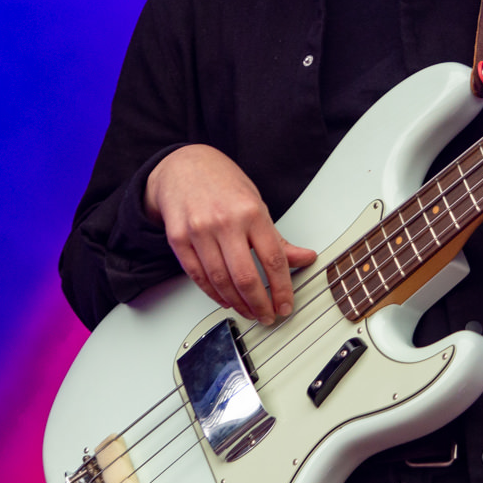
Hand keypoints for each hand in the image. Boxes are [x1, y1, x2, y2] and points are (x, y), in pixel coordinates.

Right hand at [144, 145, 317, 324]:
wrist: (183, 166)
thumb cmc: (222, 183)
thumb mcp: (256, 203)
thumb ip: (278, 238)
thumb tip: (305, 258)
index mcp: (251, 212)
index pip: (273, 259)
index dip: (282, 289)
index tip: (285, 305)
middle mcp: (224, 222)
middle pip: (245, 276)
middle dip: (259, 304)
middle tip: (267, 316)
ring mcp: (198, 231)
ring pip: (220, 280)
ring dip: (237, 303)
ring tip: (249, 311)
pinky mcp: (177, 239)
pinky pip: (197, 276)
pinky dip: (213, 293)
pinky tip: (225, 299)